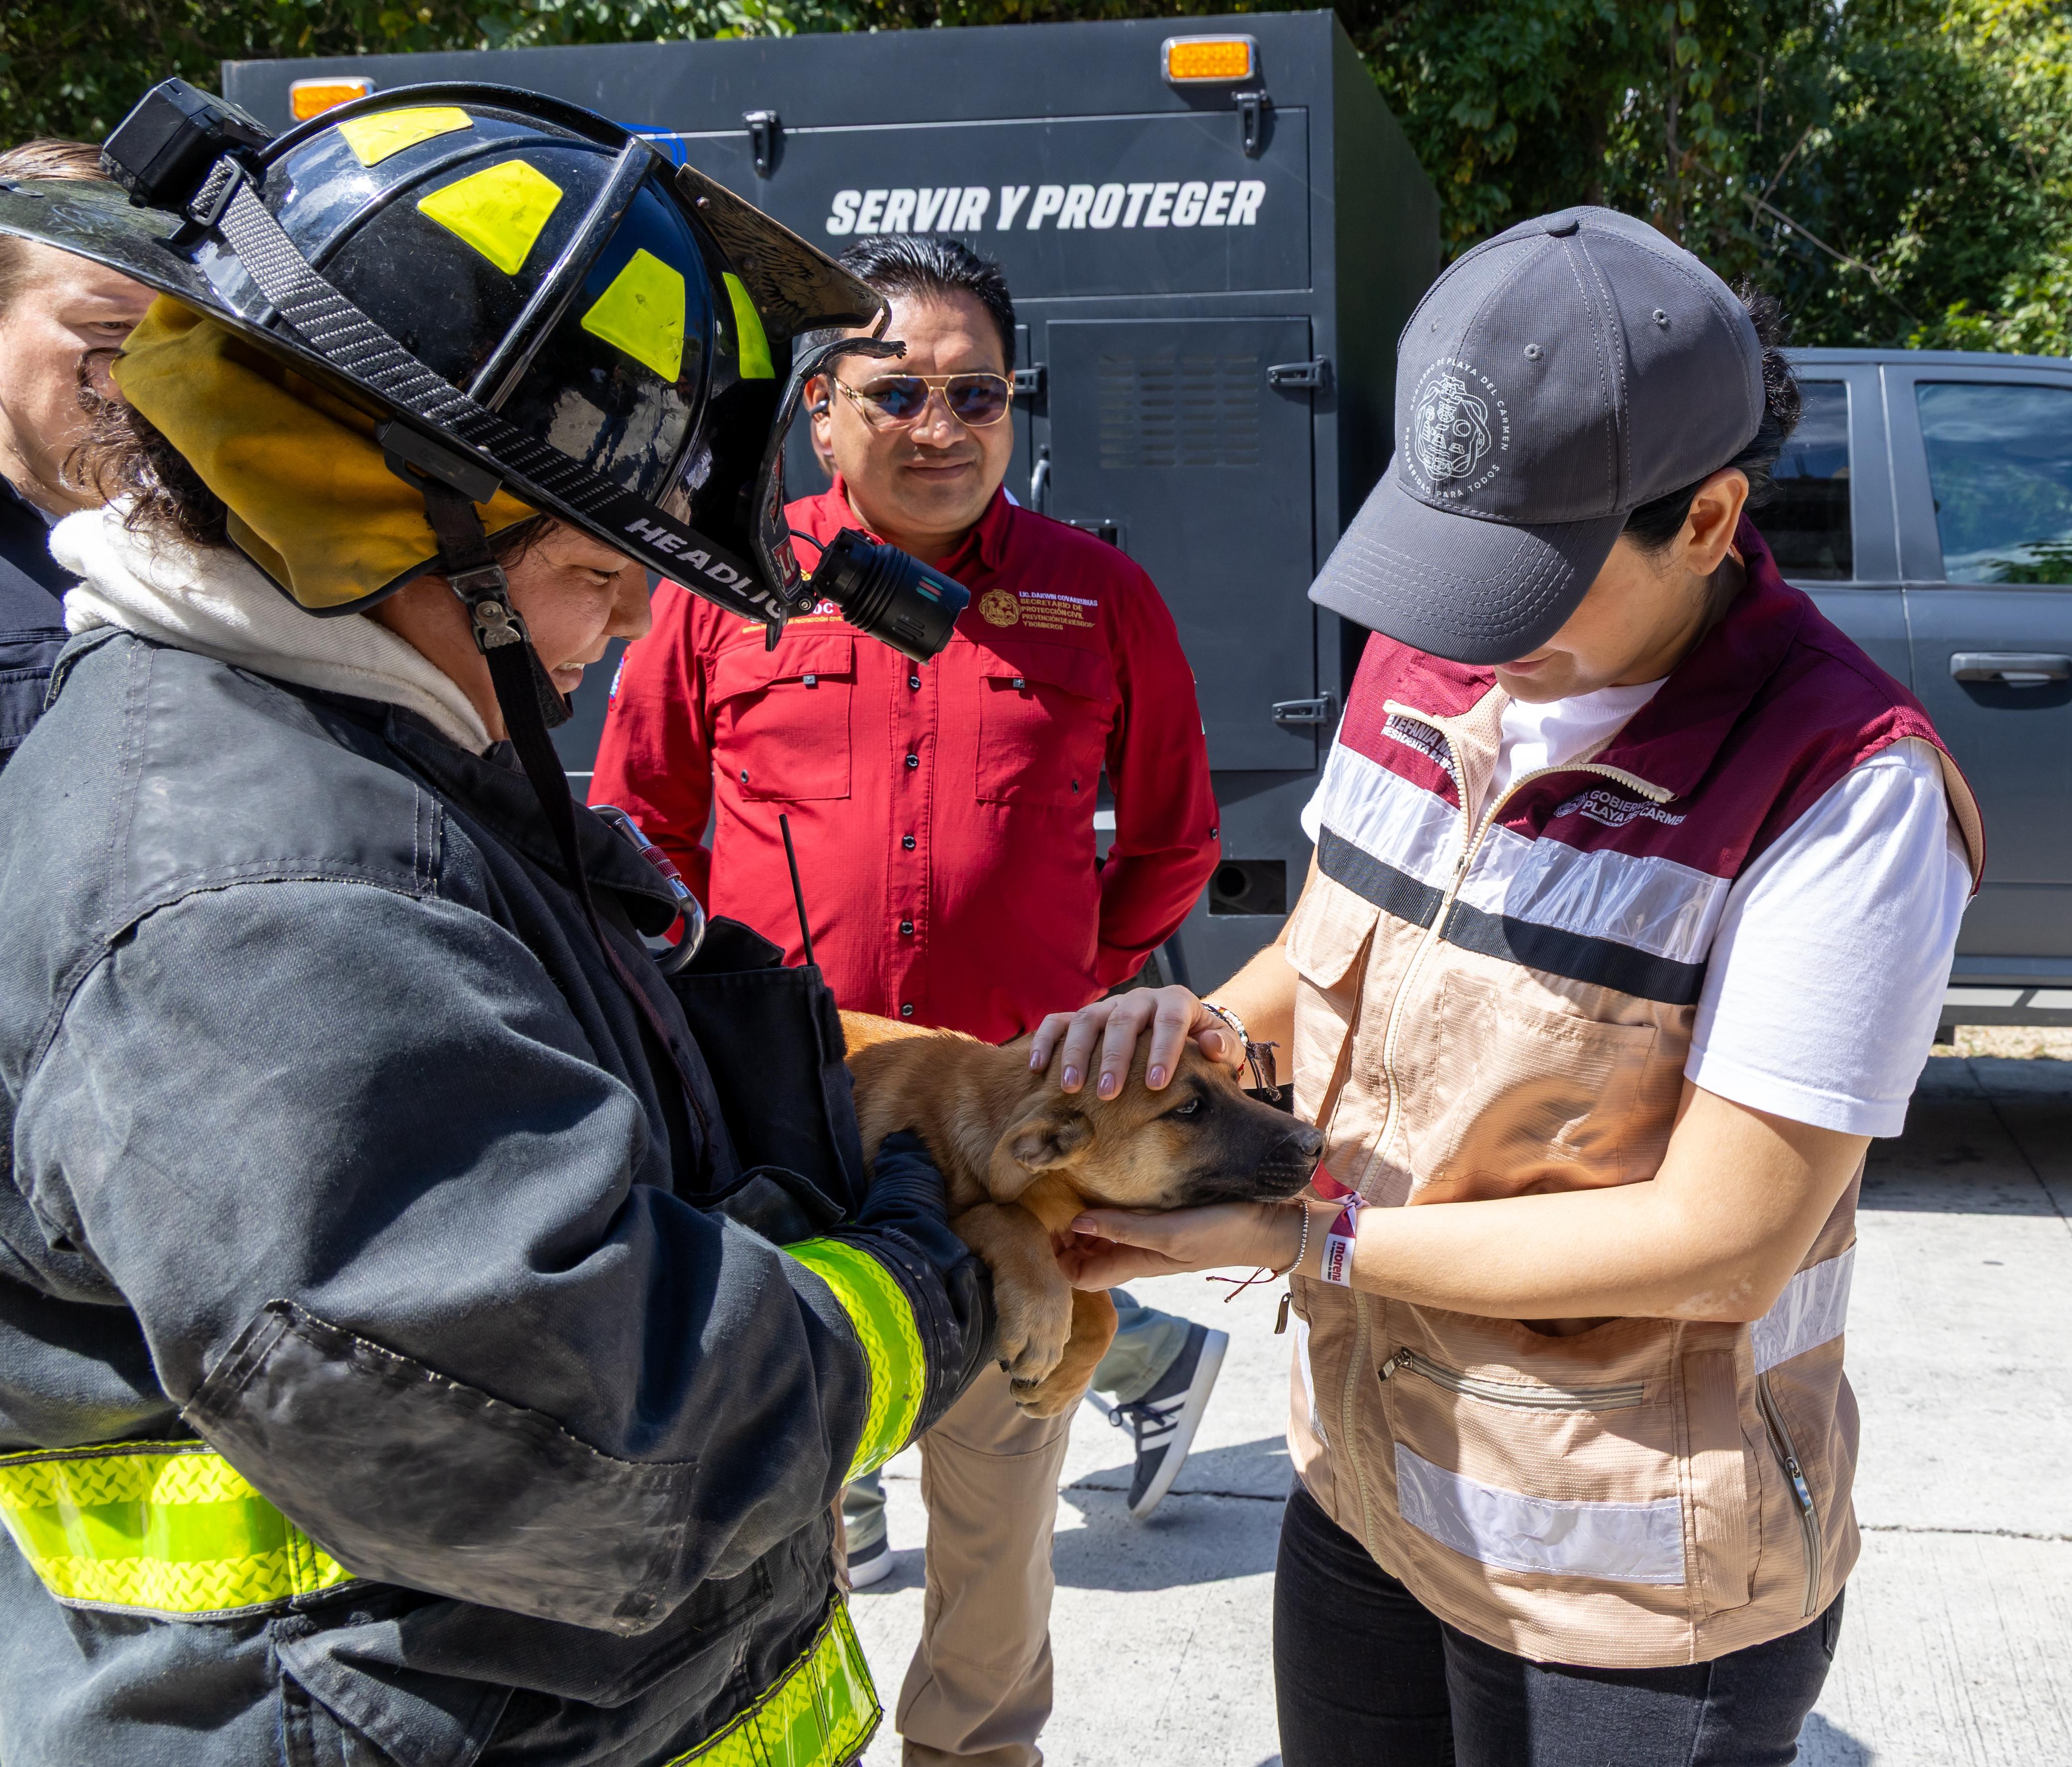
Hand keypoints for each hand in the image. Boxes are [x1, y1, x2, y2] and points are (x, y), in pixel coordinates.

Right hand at [1027, 985, 1242, 1097]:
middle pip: (1123, 1021)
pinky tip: (1036, 1067)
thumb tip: (1209, 1047)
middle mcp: (1140, 999)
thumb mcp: (1221, 1044)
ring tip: (1070, 1087)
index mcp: (1176, 1002)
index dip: (1163, 1051)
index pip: (1169, 1021)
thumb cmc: (1202, 1043)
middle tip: (1108, 1094)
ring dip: (1076, 1053)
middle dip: (1114, 1058)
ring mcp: (1109, 1006)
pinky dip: (1046, 1041)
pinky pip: (1060, 1021)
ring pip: (1087, 1020)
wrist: (1183, 1027)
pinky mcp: (1086, 1017)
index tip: (1156, 1084)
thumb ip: (1221, 1046)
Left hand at [1056, 1201, 1302, 1289]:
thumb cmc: (1219, 1233)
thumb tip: (1075, 1224)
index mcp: (1134, 1264)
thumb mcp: (1168, 1232)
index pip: (1079, 1277)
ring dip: (1080, 1223)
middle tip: (1043, 1204)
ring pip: (1100, 1239)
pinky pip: (1121, 1221)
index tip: (1039, 1229)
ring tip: (1063, 1192)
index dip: (1054, 1261)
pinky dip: (1103, 1210)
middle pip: (1083, 1257)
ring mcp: (1148, 1237)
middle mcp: (1136, 1253)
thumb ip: (1123, 1229)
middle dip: (1060, 1240)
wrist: (1265, 1225)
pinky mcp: (1161, 1219)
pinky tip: (1098, 1186)